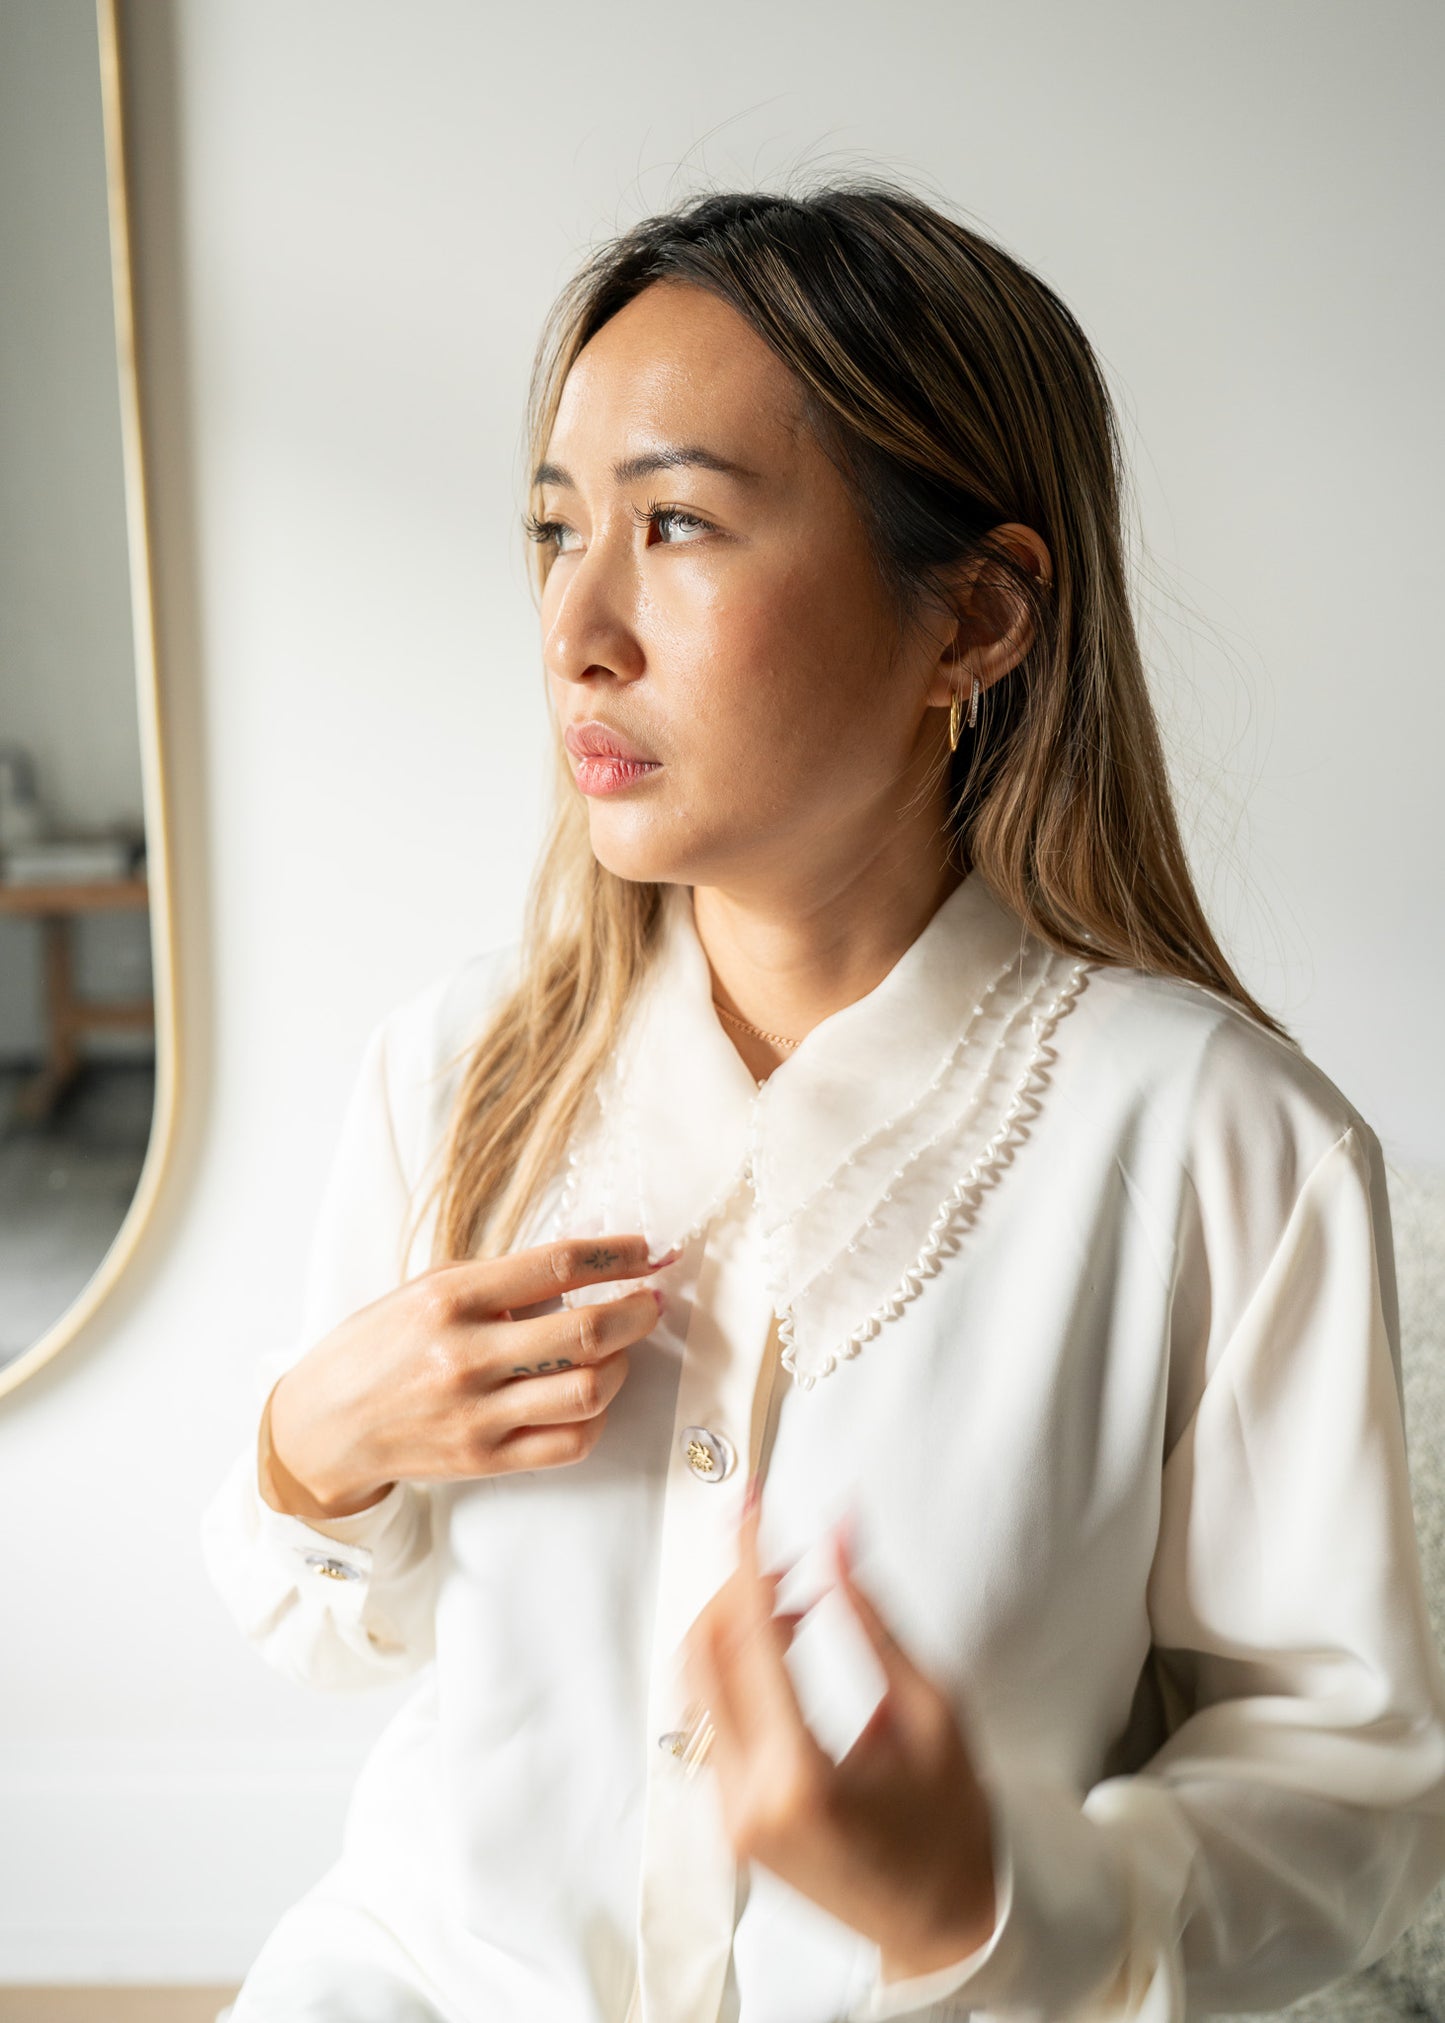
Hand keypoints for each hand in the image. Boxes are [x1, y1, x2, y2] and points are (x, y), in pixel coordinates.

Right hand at [263, 1233, 674, 1518]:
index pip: (553, 1266)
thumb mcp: (425, 1290)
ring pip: (588, 1391)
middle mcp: (465, 1356)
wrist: (323, 1426)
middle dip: (637, 1311)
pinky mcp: (486, 1459)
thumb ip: (498, 1282)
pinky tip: (593, 1394)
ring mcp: (478, 1414)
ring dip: (623, 1364)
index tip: (643, 1250)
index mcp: (449, 1299)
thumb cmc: (378, 1348)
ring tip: (622, 1348)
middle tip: (651, 1300)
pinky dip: (596, 1416)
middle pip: (585, 1333)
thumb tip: (580, 1268)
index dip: (613, 1255)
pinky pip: (570, 1442)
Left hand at [681, 1484, 997, 1983]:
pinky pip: (708, 1718)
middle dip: (734, 1586)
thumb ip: (873, 1618)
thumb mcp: (930, 1709)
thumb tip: (837, 1536)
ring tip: (793, 1596)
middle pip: (703, 1654)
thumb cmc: (951, 1825)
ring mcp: (728, 1815)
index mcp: (800, 1777)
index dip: (747, 1558)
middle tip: (782, 1551)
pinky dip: (734, 1667)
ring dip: (732, 1624)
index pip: (750, 1639)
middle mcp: (747, 1800)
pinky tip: (782, 1644)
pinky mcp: (726, 1818)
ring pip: (696, 1683)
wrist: (943, 1924)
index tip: (751, 1505)